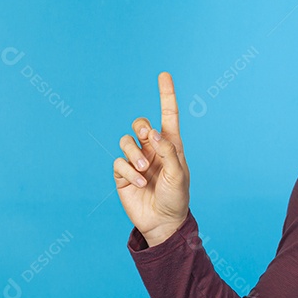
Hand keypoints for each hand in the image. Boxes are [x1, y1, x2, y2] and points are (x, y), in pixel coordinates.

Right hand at [113, 72, 189, 246]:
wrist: (163, 222)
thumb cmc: (177, 198)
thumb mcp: (179, 174)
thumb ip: (168, 152)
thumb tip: (153, 133)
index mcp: (171, 145)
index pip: (168, 115)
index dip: (166, 94)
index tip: (164, 74)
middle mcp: (152, 149)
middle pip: (139, 124)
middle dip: (140, 126)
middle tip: (146, 136)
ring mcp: (137, 161)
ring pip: (126, 142)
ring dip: (134, 154)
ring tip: (145, 171)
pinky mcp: (123, 174)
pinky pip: (119, 162)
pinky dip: (129, 171)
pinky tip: (140, 183)